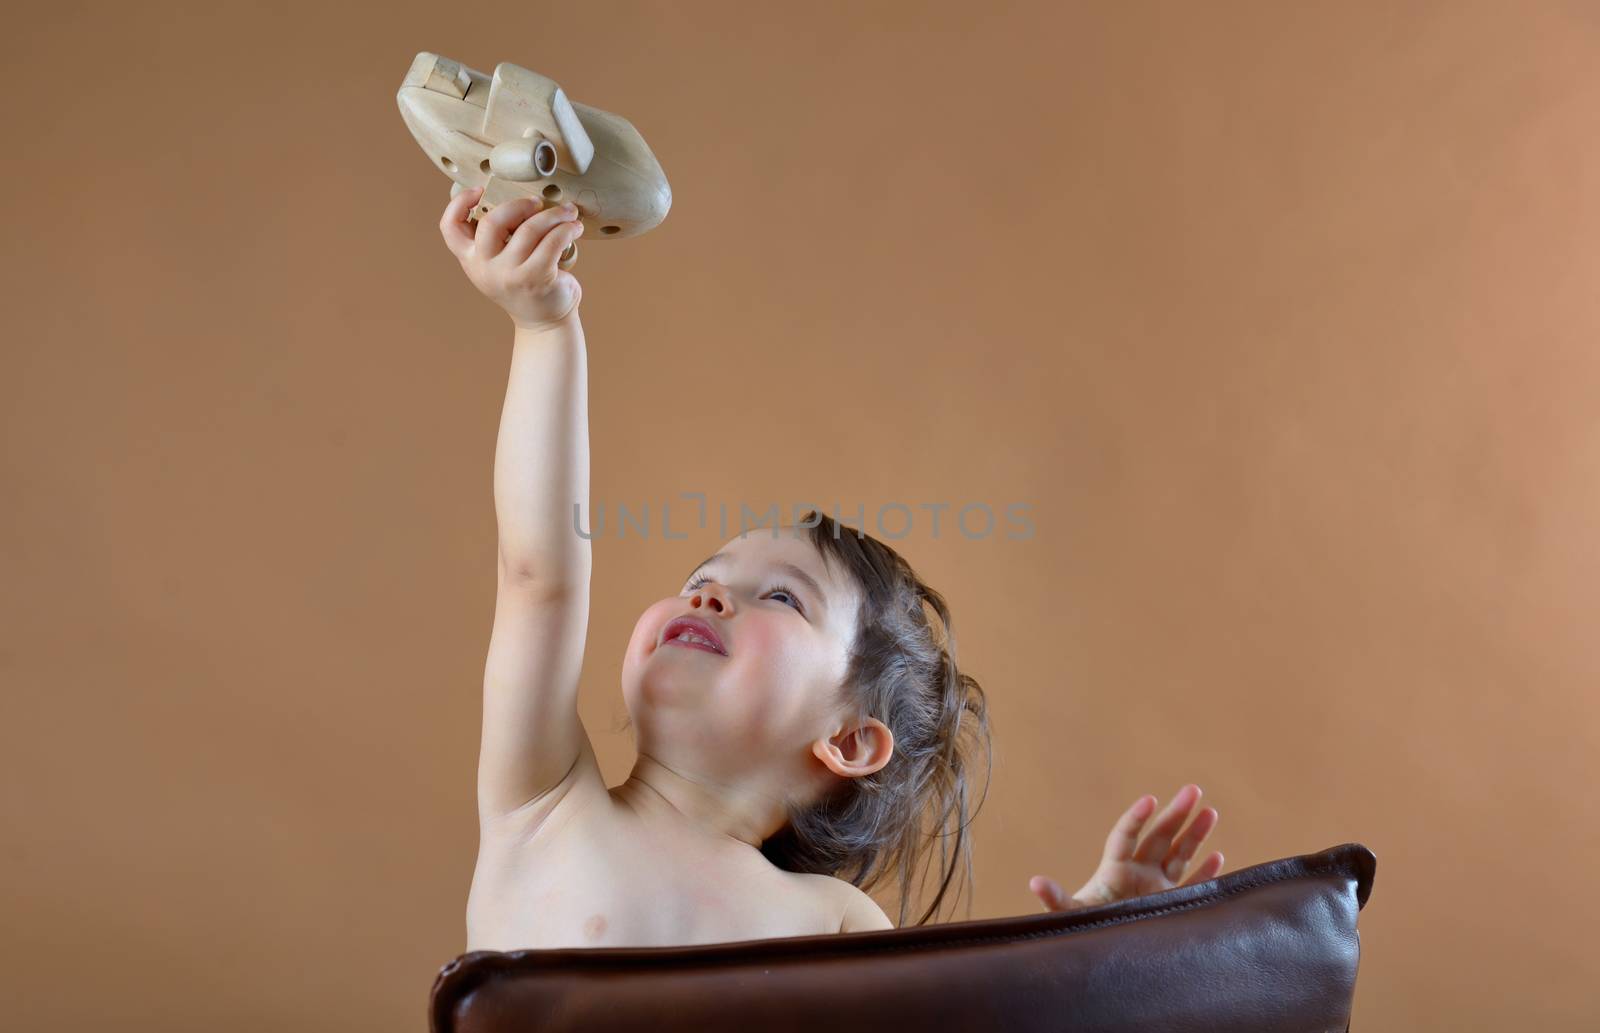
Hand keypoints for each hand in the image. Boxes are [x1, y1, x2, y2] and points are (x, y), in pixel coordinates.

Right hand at [438, 186, 585, 331]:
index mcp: (471, 259)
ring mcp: (509, 274)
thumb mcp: (500, 263)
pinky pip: (552, 242)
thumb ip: (497, 238)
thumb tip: (518, 197)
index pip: (450, 227)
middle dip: (518, 204)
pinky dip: (566, 230)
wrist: (544, 322)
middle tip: (537, 203)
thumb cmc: (525, 283)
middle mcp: (485, 268)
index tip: (480, 189)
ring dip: (554, 215)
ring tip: (568, 214)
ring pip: (529, 229)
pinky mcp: (535, 278)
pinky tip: (574, 229)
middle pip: (492, 221)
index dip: (459, 203)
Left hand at [1028, 784, 1222, 911]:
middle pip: (1159, 837)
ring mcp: (1157, 888)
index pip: (1126, 836)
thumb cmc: (1083, 930)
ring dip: (1194, 835)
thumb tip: (1035, 883)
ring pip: (1179, 855)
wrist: (1103, 957)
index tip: (1149, 801)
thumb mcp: (1071, 914)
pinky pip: (1192, 885)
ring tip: (1210, 811)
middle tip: (1193, 790)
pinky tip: (1217, 856)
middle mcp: (1139, 874)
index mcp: (1114, 870)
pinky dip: (1205, 873)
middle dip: (1176, 814)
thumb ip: (1057, 899)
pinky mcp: (1171, 905)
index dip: (1136, 818)